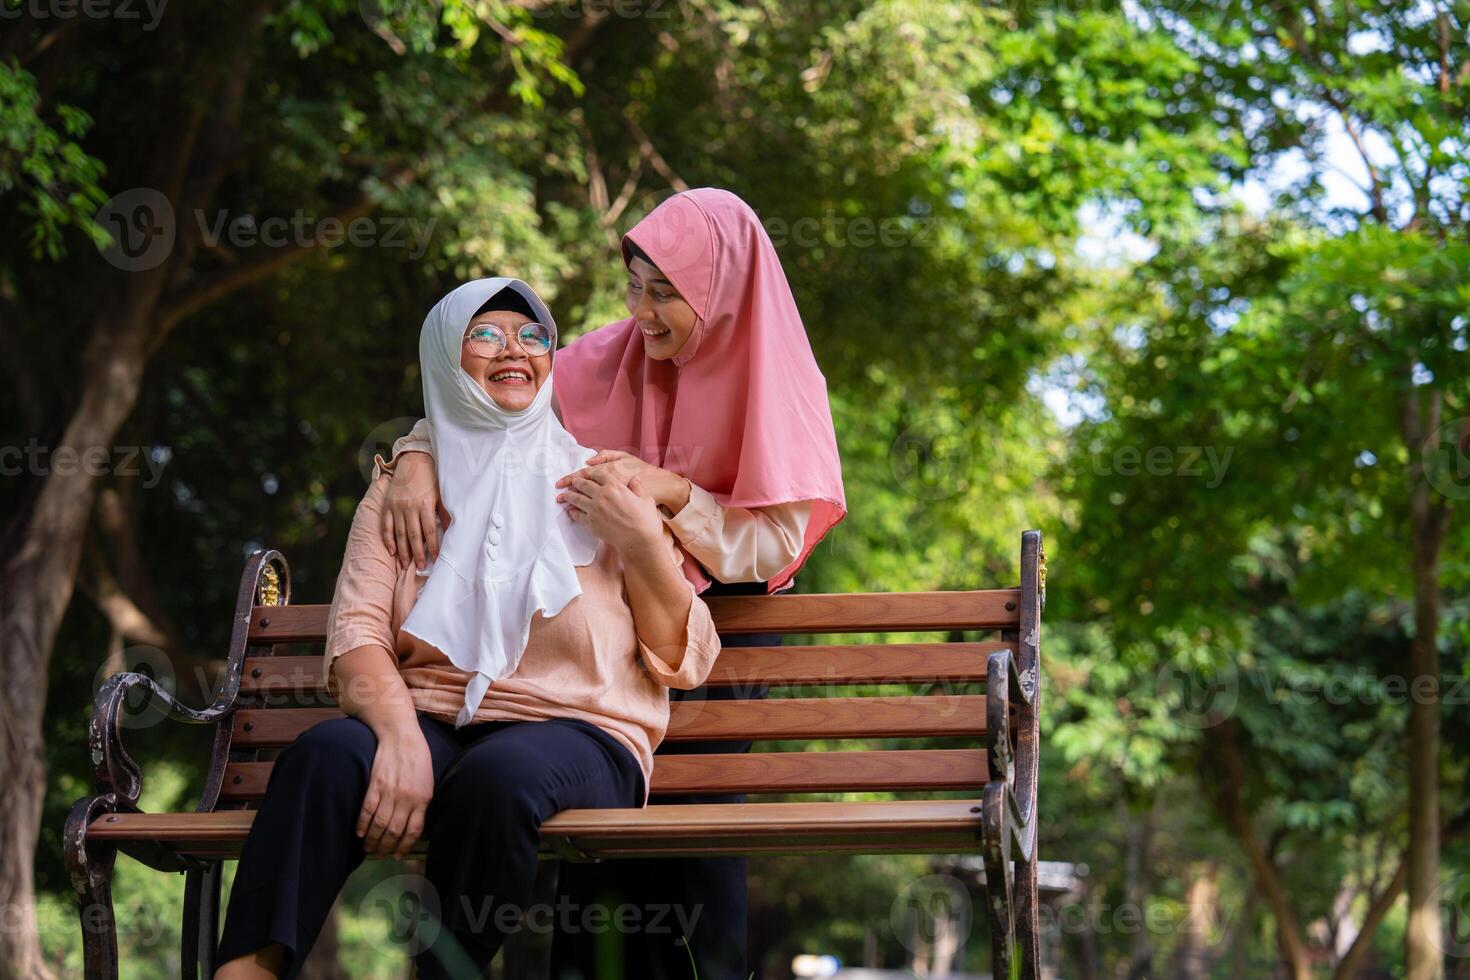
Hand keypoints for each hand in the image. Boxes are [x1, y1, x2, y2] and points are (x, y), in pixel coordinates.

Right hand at [357, 726, 436, 859]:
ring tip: (368, 849)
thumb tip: (413, 827)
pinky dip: (362, 824)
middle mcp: (407, 798)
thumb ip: (421, 803)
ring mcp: (390, 791)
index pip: (413, 831)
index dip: (404, 847)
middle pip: (394, 831)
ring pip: (379, 824)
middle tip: (380, 855)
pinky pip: (367, 810)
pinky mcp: (375, 784)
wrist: (401, 735)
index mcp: (423, 798)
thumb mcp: (428, 782)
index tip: (397, 855)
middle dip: (386, 847)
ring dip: (372, 840)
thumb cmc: (418, 758)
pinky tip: (360, 833)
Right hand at [381, 452, 446, 571]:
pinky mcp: (387, 505)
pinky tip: (392, 551)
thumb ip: (444, 513)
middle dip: (418, 553)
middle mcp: (409, 507)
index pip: (430, 531)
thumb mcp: (441, 494)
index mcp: (425, 504)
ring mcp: (396, 507)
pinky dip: (388, 539)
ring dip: (403, 551)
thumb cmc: (430, 479)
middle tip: (421, 567)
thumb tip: (452, 531)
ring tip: (406, 565)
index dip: (434, 546)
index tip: (437, 558)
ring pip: (399, 533)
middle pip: (414, 536)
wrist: (412, 461)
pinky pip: (386, 525)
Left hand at [556, 450, 688, 514]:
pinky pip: (577, 515)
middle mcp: (602, 495)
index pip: (598, 474)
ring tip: (564, 495)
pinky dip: (572, 512)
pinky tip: (570, 511)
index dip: (591, 473)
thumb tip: (635, 479)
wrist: (639, 540)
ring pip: (576, 498)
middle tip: (571, 482)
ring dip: (569, 495)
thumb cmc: (646, 520)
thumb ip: (638, 488)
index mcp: (615, 486)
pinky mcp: (591, 523)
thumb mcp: (646, 499)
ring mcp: (594, 509)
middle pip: (584, 484)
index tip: (586, 473)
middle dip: (576, 482)